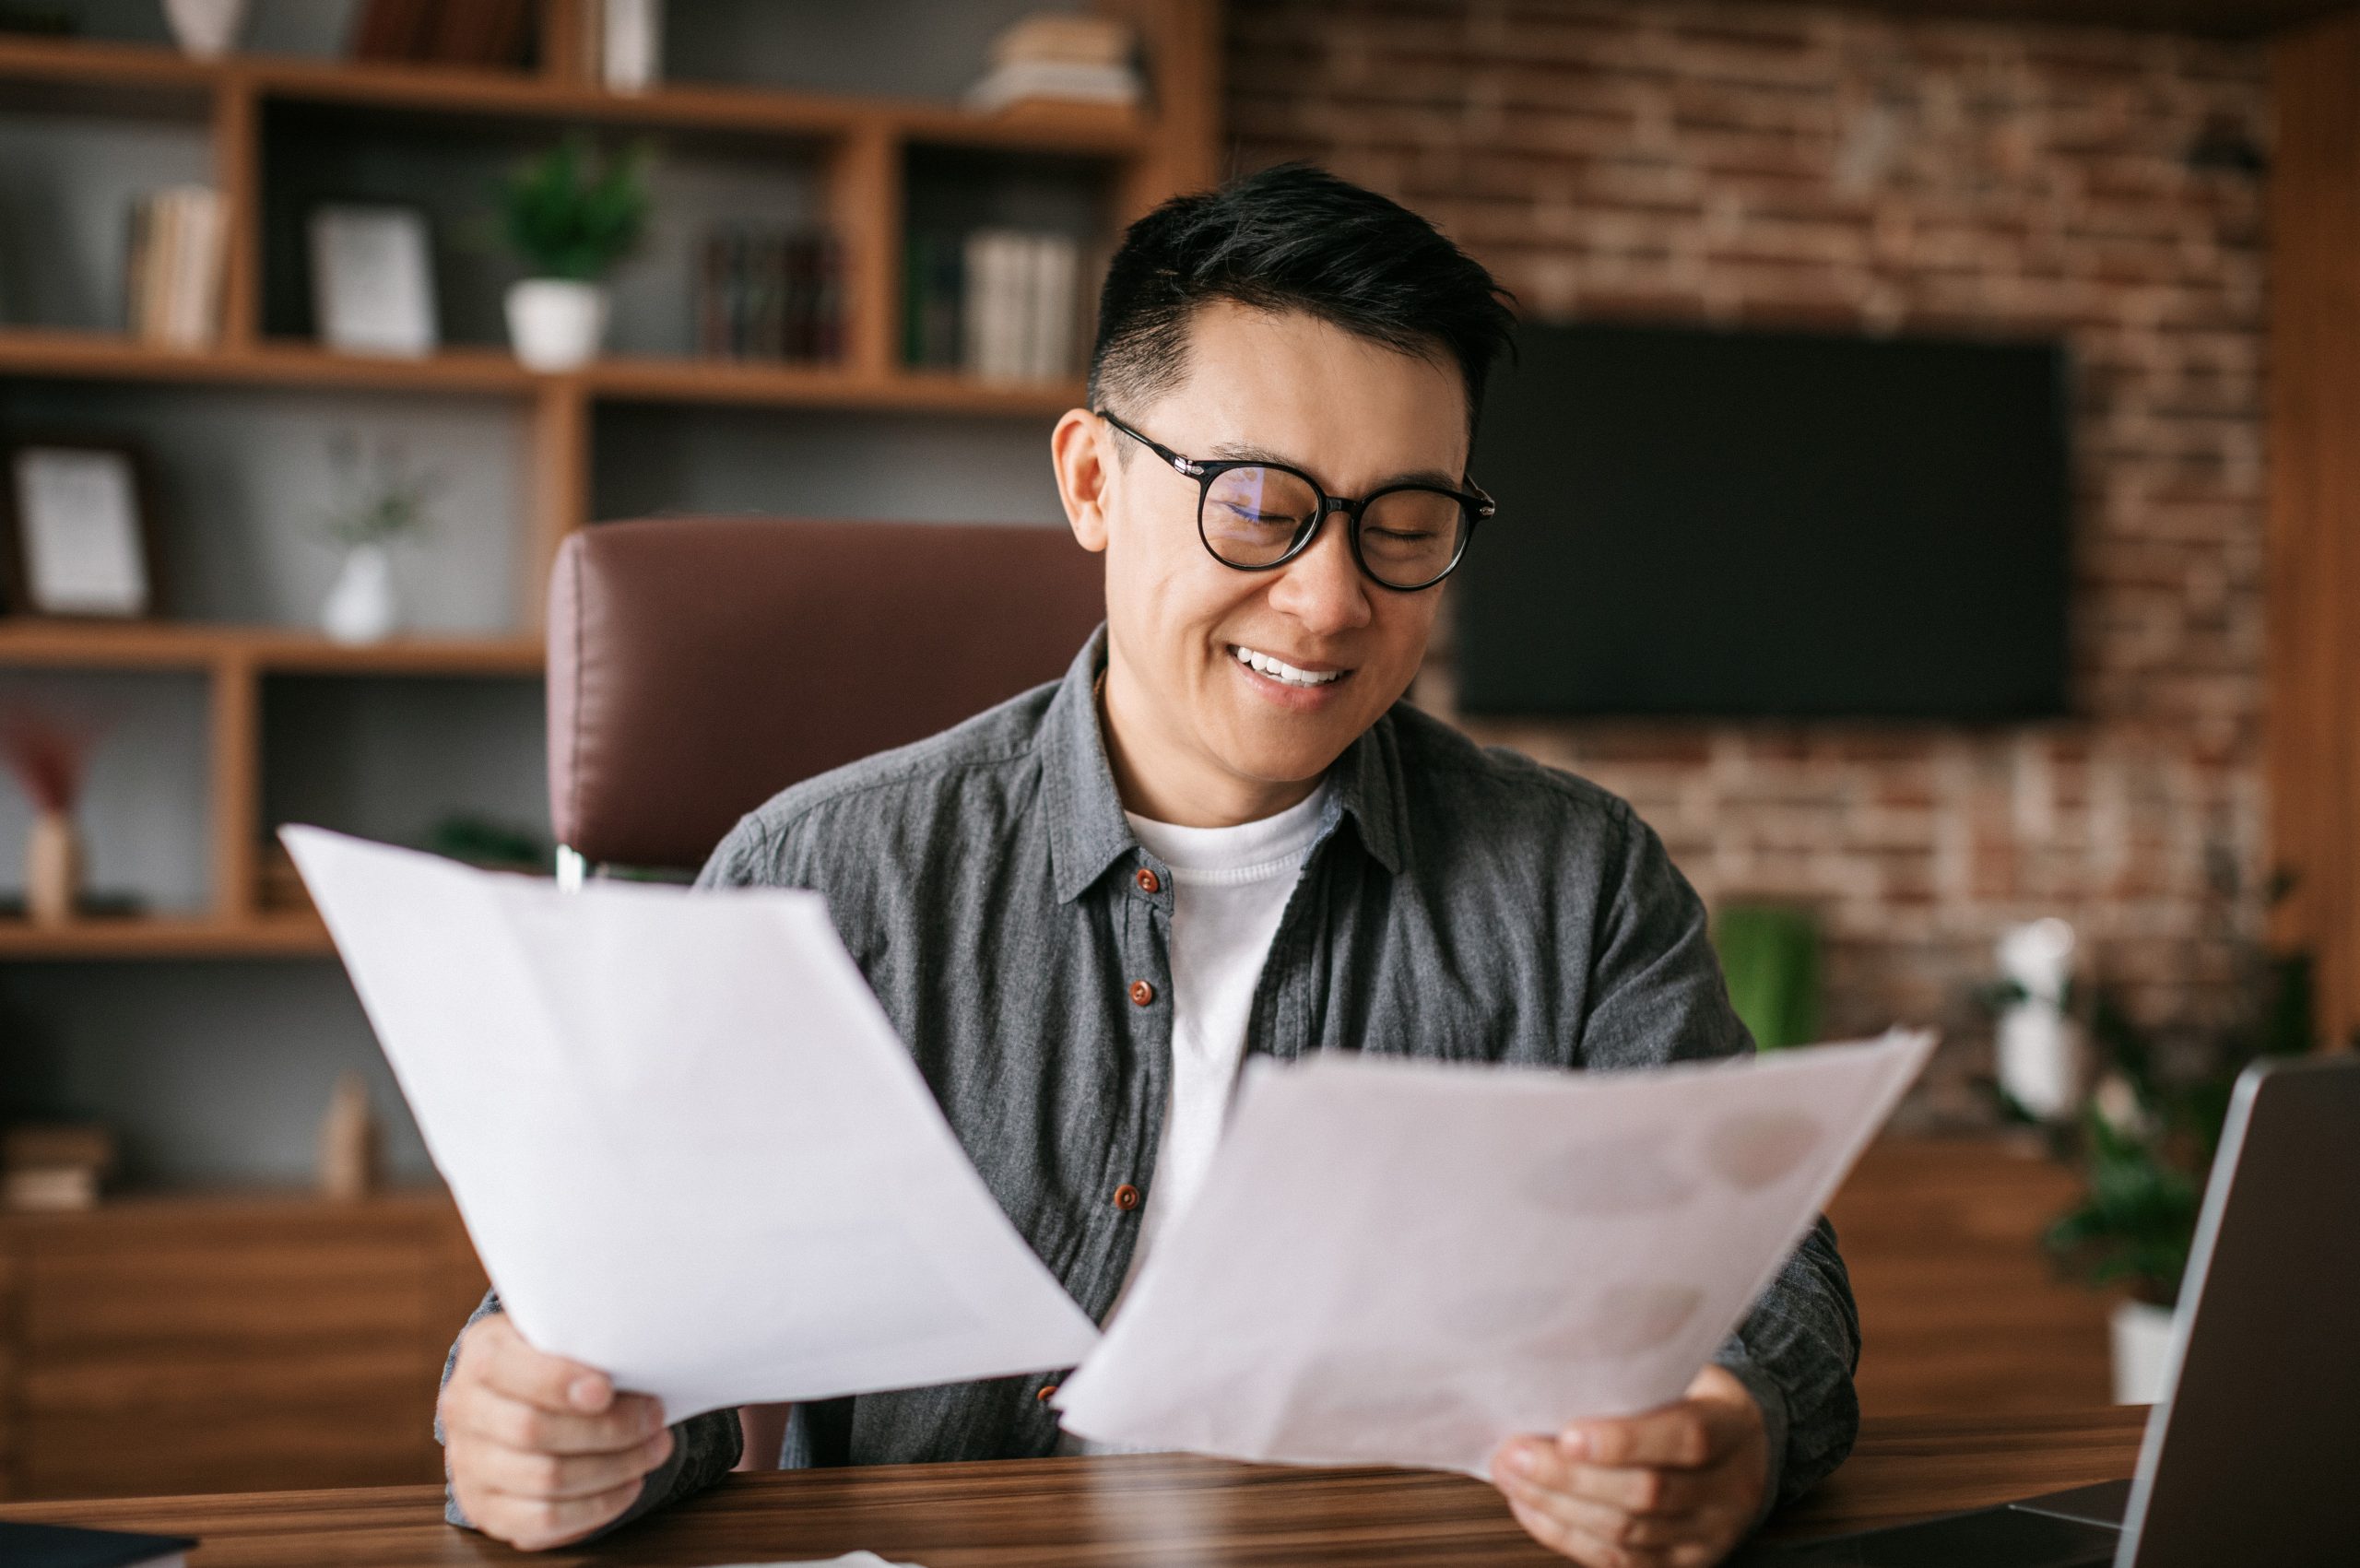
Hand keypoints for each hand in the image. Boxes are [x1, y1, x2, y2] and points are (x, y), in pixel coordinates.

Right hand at [439, 1312, 674, 1550]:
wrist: (512, 1398)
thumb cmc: (552, 1358)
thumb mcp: (558, 1332)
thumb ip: (582, 1341)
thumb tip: (637, 1357)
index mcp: (481, 1354)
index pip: (504, 1369)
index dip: (556, 1382)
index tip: (606, 1389)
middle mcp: (464, 1410)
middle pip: (531, 1431)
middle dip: (607, 1428)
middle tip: (654, 1417)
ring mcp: (469, 1465)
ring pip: (545, 1479)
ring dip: (614, 1467)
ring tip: (654, 1448)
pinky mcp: (487, 1509)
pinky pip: (544, 1521)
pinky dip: (597, 1506)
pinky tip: (628, 1484)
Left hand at [1489, 1363, 1769, 1567]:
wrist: (1745, 1450)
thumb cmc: (1694, 1400)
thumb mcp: (1686, 1372)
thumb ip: (1637, 1377)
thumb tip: (1555, 1371)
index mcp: (1734, 1426)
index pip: (1686, 1437)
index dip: (1625, 1441)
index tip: (1567, 1434)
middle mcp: (1731, 1489)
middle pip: (1647, 1493)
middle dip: (1570, 1477)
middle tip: (1515, 1453)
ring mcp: (1709, 1535)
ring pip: (1627, 1534)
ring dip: (1557, 1506)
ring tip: (1511, 1476)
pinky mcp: (1682, 1563)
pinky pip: (1619, 1562)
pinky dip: (1565, 1535)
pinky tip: (1530, 1505)